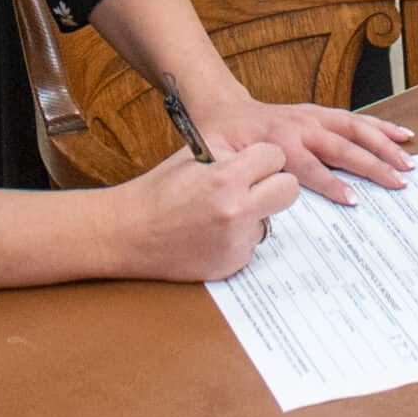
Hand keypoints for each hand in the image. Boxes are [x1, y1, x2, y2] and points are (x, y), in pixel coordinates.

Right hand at [100, 142, 300, 281]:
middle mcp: (236, 213)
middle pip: (288, 190)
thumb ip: (233, 154)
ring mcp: (236, 242)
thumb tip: (266, 153)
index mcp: (225, 179)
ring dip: (254, 213)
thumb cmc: (159, 191)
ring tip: (219, 212)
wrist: (129, 233)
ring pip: (269, 218)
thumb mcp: (194, 157)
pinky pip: (253, 242)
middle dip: (274, 183)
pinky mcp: (232, 264)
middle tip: (254, 184)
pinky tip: (212, 232)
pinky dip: (240, 236)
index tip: (253, 161)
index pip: (275, 157)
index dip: (263, 157)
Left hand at [192, 93, 415, 205]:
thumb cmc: (222, 140)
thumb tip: (247, 202)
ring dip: (383, 144)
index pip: (311, 167)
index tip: (354, 200)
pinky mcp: (321, 114)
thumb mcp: (217, 160)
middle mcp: (301, 127)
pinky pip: (355, 119)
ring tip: (408, 161)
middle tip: (397, 183)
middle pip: (342, 147)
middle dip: (372, 165)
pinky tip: (402, 134)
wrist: (224, 110)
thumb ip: (232, 178)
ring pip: (355, 128)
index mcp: (279, 142)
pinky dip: (381, 126)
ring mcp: (314, 117)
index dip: (331, 184)